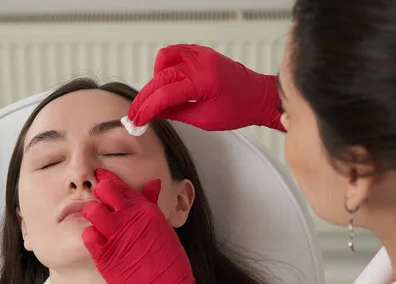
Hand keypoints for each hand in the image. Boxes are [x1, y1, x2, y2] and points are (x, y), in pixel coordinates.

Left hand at [81, 169, 209, 283]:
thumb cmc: (169, 261)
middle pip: (104, 190)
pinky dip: (89, 237)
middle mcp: (131, 219)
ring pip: (91, 210)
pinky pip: (87, 236)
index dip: (107, 178)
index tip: (101, 177)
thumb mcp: (163, 226)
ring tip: (96, 224)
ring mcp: (117, 237)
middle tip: (101, 205)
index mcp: (145, 210)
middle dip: (99, 194)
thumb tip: (153, 182)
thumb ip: (152, 203)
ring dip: (91, 214)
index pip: (120, 184)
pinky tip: (96, 242)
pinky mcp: (105, 256)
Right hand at [128, 44, 283, 131]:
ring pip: (164, 59)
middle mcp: (200, 64)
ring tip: (158, 96)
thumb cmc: (239, 109)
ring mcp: (201, 55)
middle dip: (145, 97)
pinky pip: (176, 53)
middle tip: (136, 112)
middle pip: (160, 77)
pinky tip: (169, 82)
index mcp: (203, 82)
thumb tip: (153, 114)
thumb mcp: (204, 119)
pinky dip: (167, 66)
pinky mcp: (202, 52)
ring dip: (156, 78)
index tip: (136, 119)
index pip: (164, 95)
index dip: (146, 108)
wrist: (259, 96)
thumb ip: (176, 113)